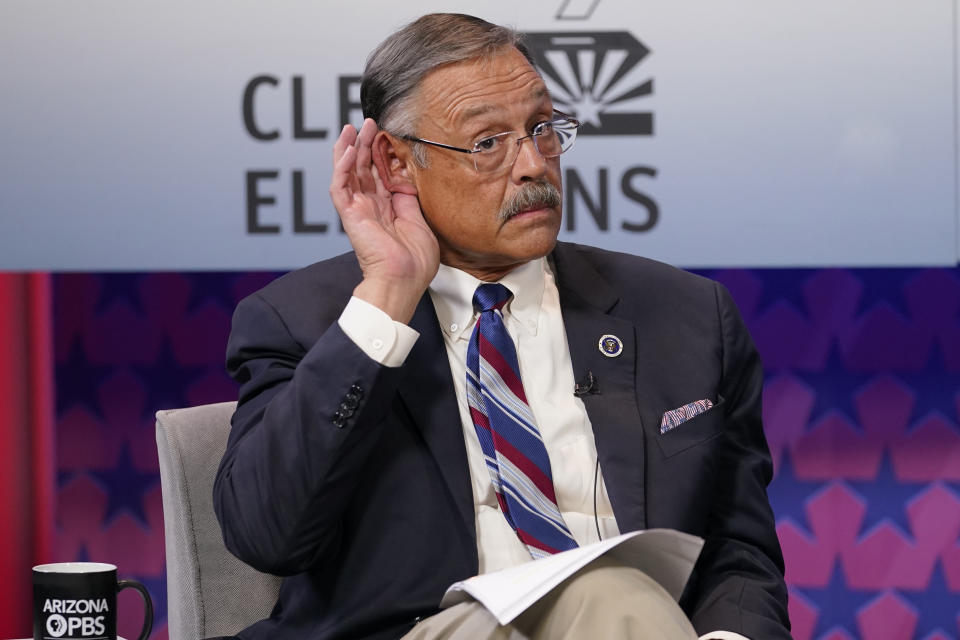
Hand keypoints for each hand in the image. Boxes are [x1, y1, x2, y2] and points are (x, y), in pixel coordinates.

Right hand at [330, 119, 439, 322]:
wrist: (404, 278)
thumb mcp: (420, 221)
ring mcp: (358, 210)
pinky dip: (340, 167)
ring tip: (353, 128)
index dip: (382, 155)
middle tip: (369, 124)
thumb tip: (407, 177)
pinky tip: (345, 150)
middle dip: (364, 145)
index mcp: (388, 210)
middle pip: (363, 169)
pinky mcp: (349, 215)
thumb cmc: (415, 261)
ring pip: (348, 173)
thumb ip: (410, 199)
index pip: (381, 175)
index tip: (387, 136)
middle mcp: (371, 208)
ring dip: (349, 149)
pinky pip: (339, 187)